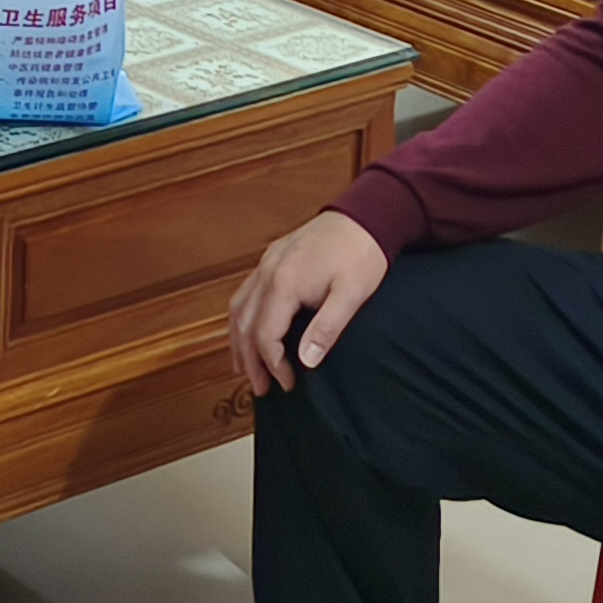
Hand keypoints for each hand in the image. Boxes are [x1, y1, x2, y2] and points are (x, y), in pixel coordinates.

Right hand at [228, 212, 390, 395]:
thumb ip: (326, 328)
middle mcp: (268, 271)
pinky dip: (241, 317)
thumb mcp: (351, 295)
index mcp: (285, 282)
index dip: (272, 364)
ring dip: (238, 340)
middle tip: (260, 388)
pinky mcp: (272, 258)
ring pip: (238, 307)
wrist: (365, 214)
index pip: (264, 334)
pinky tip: (248, 329)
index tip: (287, 382)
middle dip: (249, 360)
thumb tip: (306, 360)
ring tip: (244, 367)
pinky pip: (245, 292)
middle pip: (244, 324)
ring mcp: (267, 263)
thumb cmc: (361, 254)